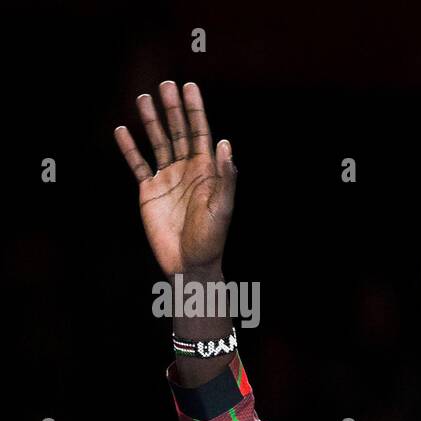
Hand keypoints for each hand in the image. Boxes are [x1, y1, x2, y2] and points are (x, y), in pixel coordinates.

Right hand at [114, 81, 235, 276]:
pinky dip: (129, 148)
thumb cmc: (211, 239)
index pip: (202, 133)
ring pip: (158, 143)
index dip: (196, 110)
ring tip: (143, 98)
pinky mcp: (149, 190)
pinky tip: (122, 130)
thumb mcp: (223, 208)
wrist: (189, 263)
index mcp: (207, 172)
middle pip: (179, 132)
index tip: (190, 87)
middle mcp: (187, 170)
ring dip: (152, 122)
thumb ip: (224, 177)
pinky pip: (138, 164)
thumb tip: (224, 143)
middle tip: (166, 84)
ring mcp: (168, 179)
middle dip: (173, 109)